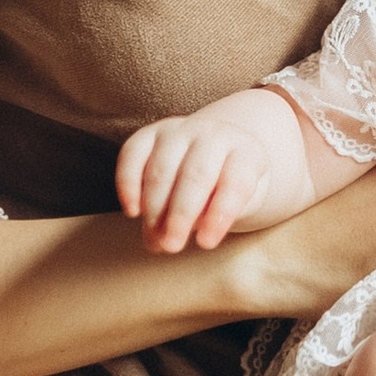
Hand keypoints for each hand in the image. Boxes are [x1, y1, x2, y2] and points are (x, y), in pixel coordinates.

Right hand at [115, 115, 273, 255]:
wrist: (217, 155)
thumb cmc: (229, 190)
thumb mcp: (237, 206)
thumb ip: (208, 220)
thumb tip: (163, 239)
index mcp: (247, 151)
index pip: (236, 182)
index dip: (220, 214)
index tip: (206, 244)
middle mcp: (214, 134)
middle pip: (197, 174)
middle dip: (181, 214)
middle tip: (172, 245)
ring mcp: (180, 130)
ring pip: (162, 167)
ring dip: (155, 207)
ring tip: (155, 238)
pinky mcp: (150, 134)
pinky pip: (132, 154)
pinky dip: (128, 184)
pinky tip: (133, 212)